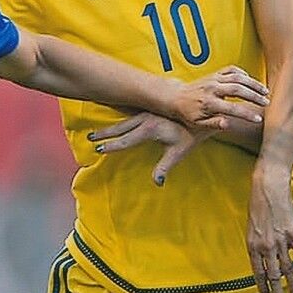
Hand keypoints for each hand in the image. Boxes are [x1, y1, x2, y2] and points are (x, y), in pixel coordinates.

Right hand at [89, 114, 209, 184]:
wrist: (202, 114)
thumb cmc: (191, 134)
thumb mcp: (179, 152)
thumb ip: (165, 166)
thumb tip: (158, 182)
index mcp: (150, 128)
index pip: (126, 139)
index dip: (112, 145)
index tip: (99, 150)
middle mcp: (146, 118)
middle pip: (120, 128)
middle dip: (104, 134)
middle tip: (90, 138)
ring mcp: (148, 113)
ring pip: (124, 121)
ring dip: (110, 127)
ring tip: (96, 132)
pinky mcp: (151, 110)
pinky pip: (131, 115)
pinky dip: (121, 120)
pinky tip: (115, 122)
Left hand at [169, 65, 268, 130]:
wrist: (176, 97)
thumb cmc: (188, 114)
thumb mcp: (198, 123)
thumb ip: (213, 124)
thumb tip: (227, 124)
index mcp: (209, 103)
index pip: (232, 109)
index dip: (246, 114)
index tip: (259, 119)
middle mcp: (212, 89)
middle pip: (238, 89)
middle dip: (254, 95)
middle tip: (267, 102)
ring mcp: (214, 79)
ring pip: (237, 77)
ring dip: (253, 83)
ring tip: (265, 91)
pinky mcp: (215, 74)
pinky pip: (231, 70)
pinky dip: (243, 74)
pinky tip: (250, 82)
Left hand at [248, 159, 292, 292]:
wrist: (268, 186)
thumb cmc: (258, 204)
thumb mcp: (251, 227)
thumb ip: (258, 244)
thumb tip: (264, 259)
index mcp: (252, 245)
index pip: (258, 272)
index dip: (262, 286)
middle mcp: (266, 246)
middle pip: (273, 275)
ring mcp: (280, 241)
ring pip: (287, 269)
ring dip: (292, 285)